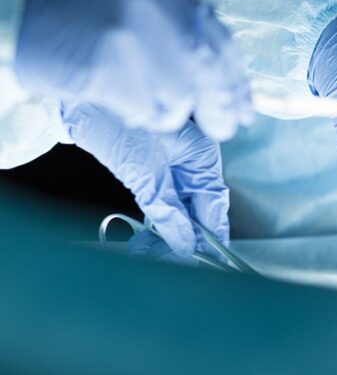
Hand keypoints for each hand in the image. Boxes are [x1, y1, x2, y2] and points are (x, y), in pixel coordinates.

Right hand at [16, 0, 252, 139]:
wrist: (16, 19)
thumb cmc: (78, 22)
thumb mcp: (139, 8)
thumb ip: (180, 29)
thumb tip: (228, 76)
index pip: (220, 40)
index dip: (238, 79)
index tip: (248, 106)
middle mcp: (155, 7)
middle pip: (211, 69)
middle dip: (224, 104)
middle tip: (227, 127)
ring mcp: (132, 35)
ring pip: (183, 95)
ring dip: (170, 112)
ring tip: (144, 102)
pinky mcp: (110, 66)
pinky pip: (149, 109)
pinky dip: (143, 115)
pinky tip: (124, 103)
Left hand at [63, 102, 229, 257]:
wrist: (82, 110)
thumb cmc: (116, 127)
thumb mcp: (146, 173)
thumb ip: (167, 210)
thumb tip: (185, 244)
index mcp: (204, 156)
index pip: (215, 202)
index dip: (213, 234)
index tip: (211, 262)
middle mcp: (194, 164)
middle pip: (200, 210)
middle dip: (189, 238)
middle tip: (177, 264)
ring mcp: (175, 170)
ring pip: (181, 212)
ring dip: (170, 235)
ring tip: (152, 254)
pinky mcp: (154, 176)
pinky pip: (163, 207)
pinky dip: (157, 225)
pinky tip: (148, 242)